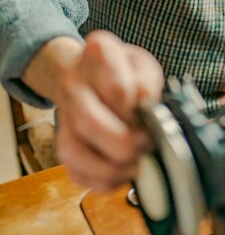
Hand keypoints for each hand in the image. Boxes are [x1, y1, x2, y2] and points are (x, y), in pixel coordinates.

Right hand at [55, 31, 163, 190]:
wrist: (90, 75)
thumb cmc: (125, 72)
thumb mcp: (143, 65)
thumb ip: (148, 82)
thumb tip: (145, 102)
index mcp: (98, 53)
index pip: (117, 89)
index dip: (138, 111)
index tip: (151, 116)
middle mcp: (73, 83)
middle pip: (90, 123)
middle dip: (126, 143)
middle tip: (147, 144)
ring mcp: (63, 115)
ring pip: (76, 153)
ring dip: (113, 168)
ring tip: (137, 164)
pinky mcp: (62, 144)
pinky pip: (77, 173)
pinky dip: (104, 180)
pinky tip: (122, 171)